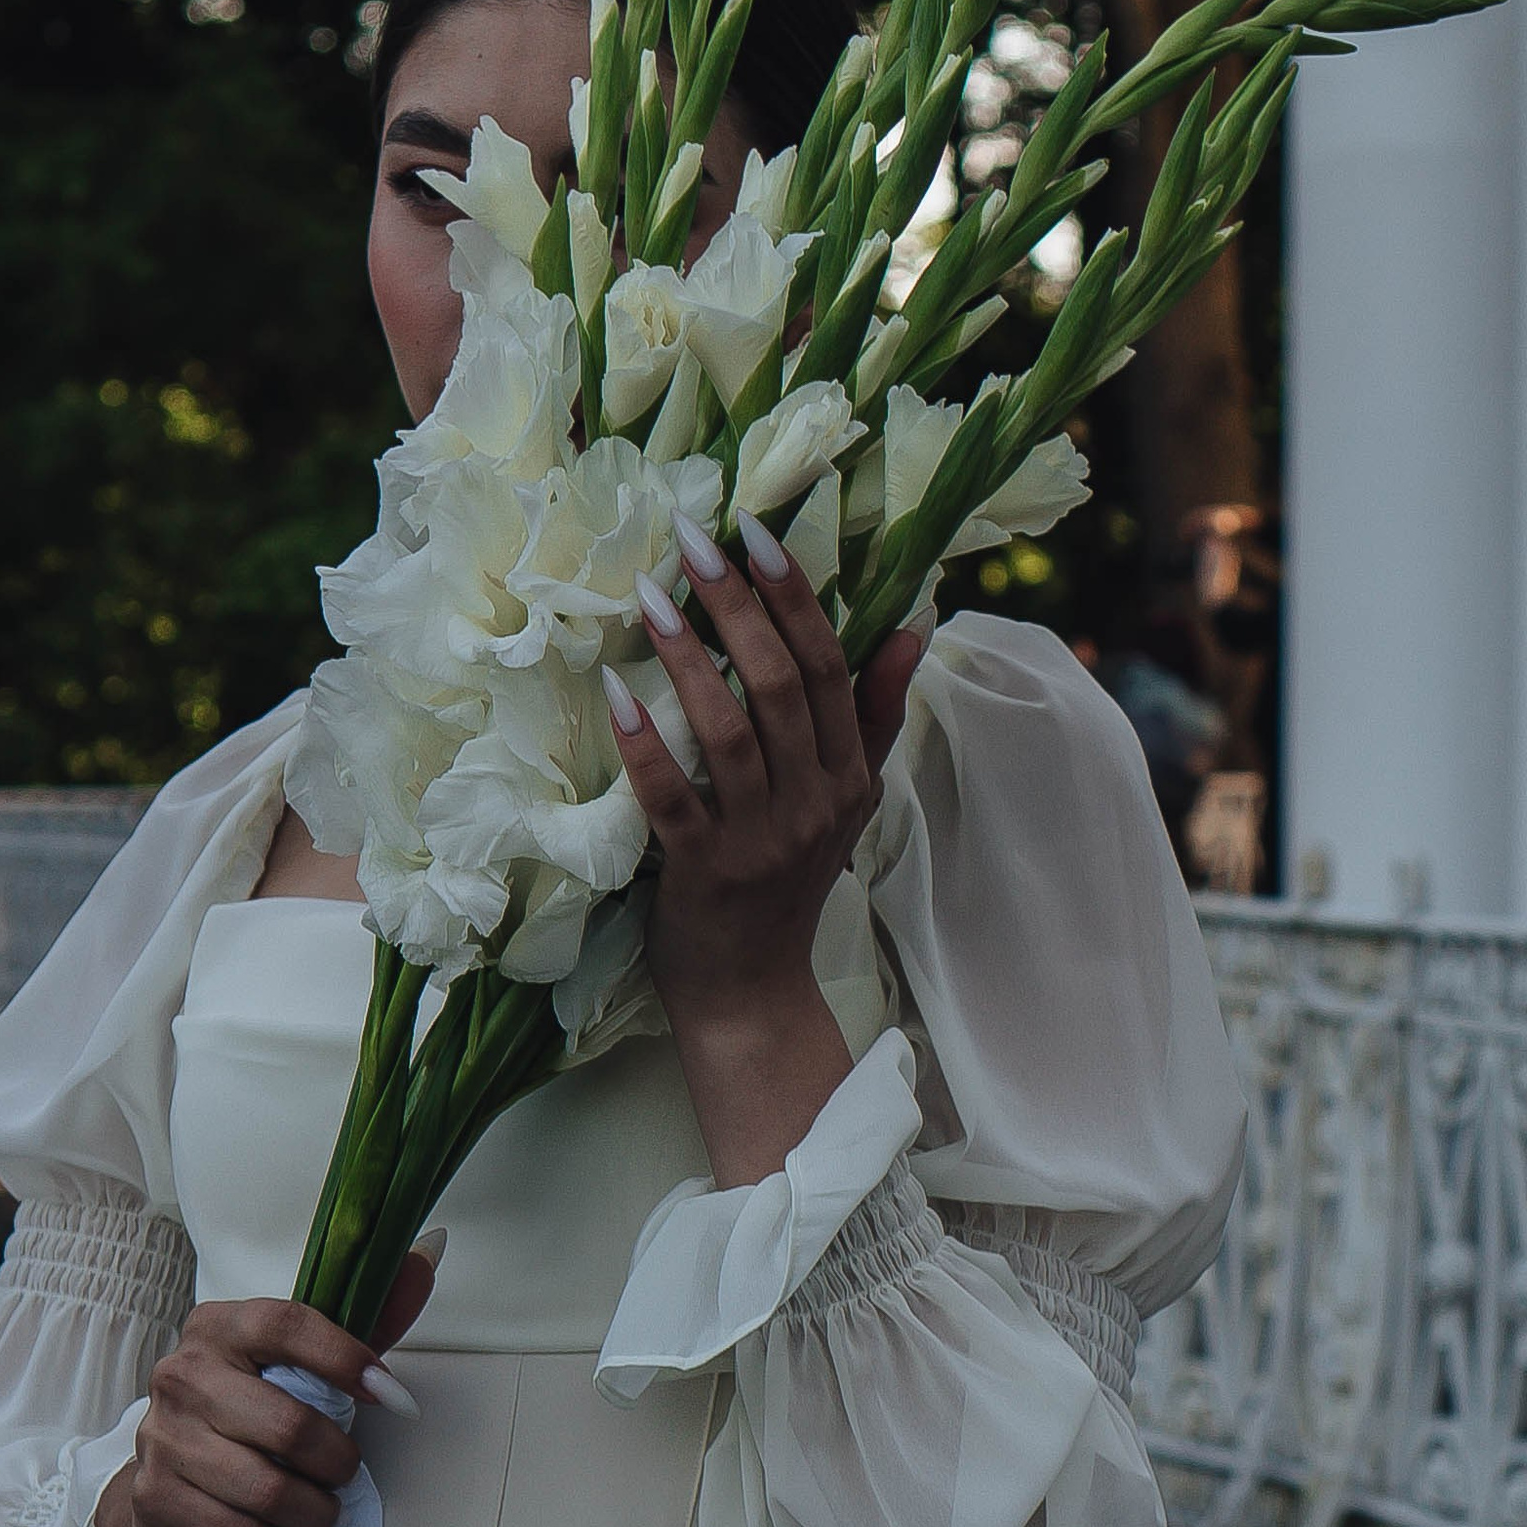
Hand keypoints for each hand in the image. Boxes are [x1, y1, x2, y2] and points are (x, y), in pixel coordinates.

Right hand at [90, 1253, 436, 1526]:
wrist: (168, 1476)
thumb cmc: (249, 1409)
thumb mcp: (300, 1361)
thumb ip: (364, 1319)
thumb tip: (427, 1258)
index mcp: (219, 1326)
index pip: (287, 1326)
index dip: (348, 1360)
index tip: (394, 1398)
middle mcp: (182, 1372)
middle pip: (287, 1423)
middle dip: (337, 1460)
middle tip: (349, 1471)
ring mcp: (163, 1435)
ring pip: (266, 1487)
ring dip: (317, 1510)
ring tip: (330, 1512)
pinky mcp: (157, 1494)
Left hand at [603, 515, 923, 1188]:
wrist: (751, 994)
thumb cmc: (785, 886)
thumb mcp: (845, 801)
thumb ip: (873, 717)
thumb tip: (913, 628)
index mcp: (848, 776)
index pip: (833, 669)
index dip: (796, 597)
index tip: (757, 532)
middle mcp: (814, 803)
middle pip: (785, 685)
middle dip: (739, 606)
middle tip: (695, 541)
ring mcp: (761, 840)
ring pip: (730, 732)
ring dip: (687, 659)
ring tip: (649, 598)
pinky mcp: (705, 874)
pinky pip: (672, 799)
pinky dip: (646, 746)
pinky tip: (613, 695)